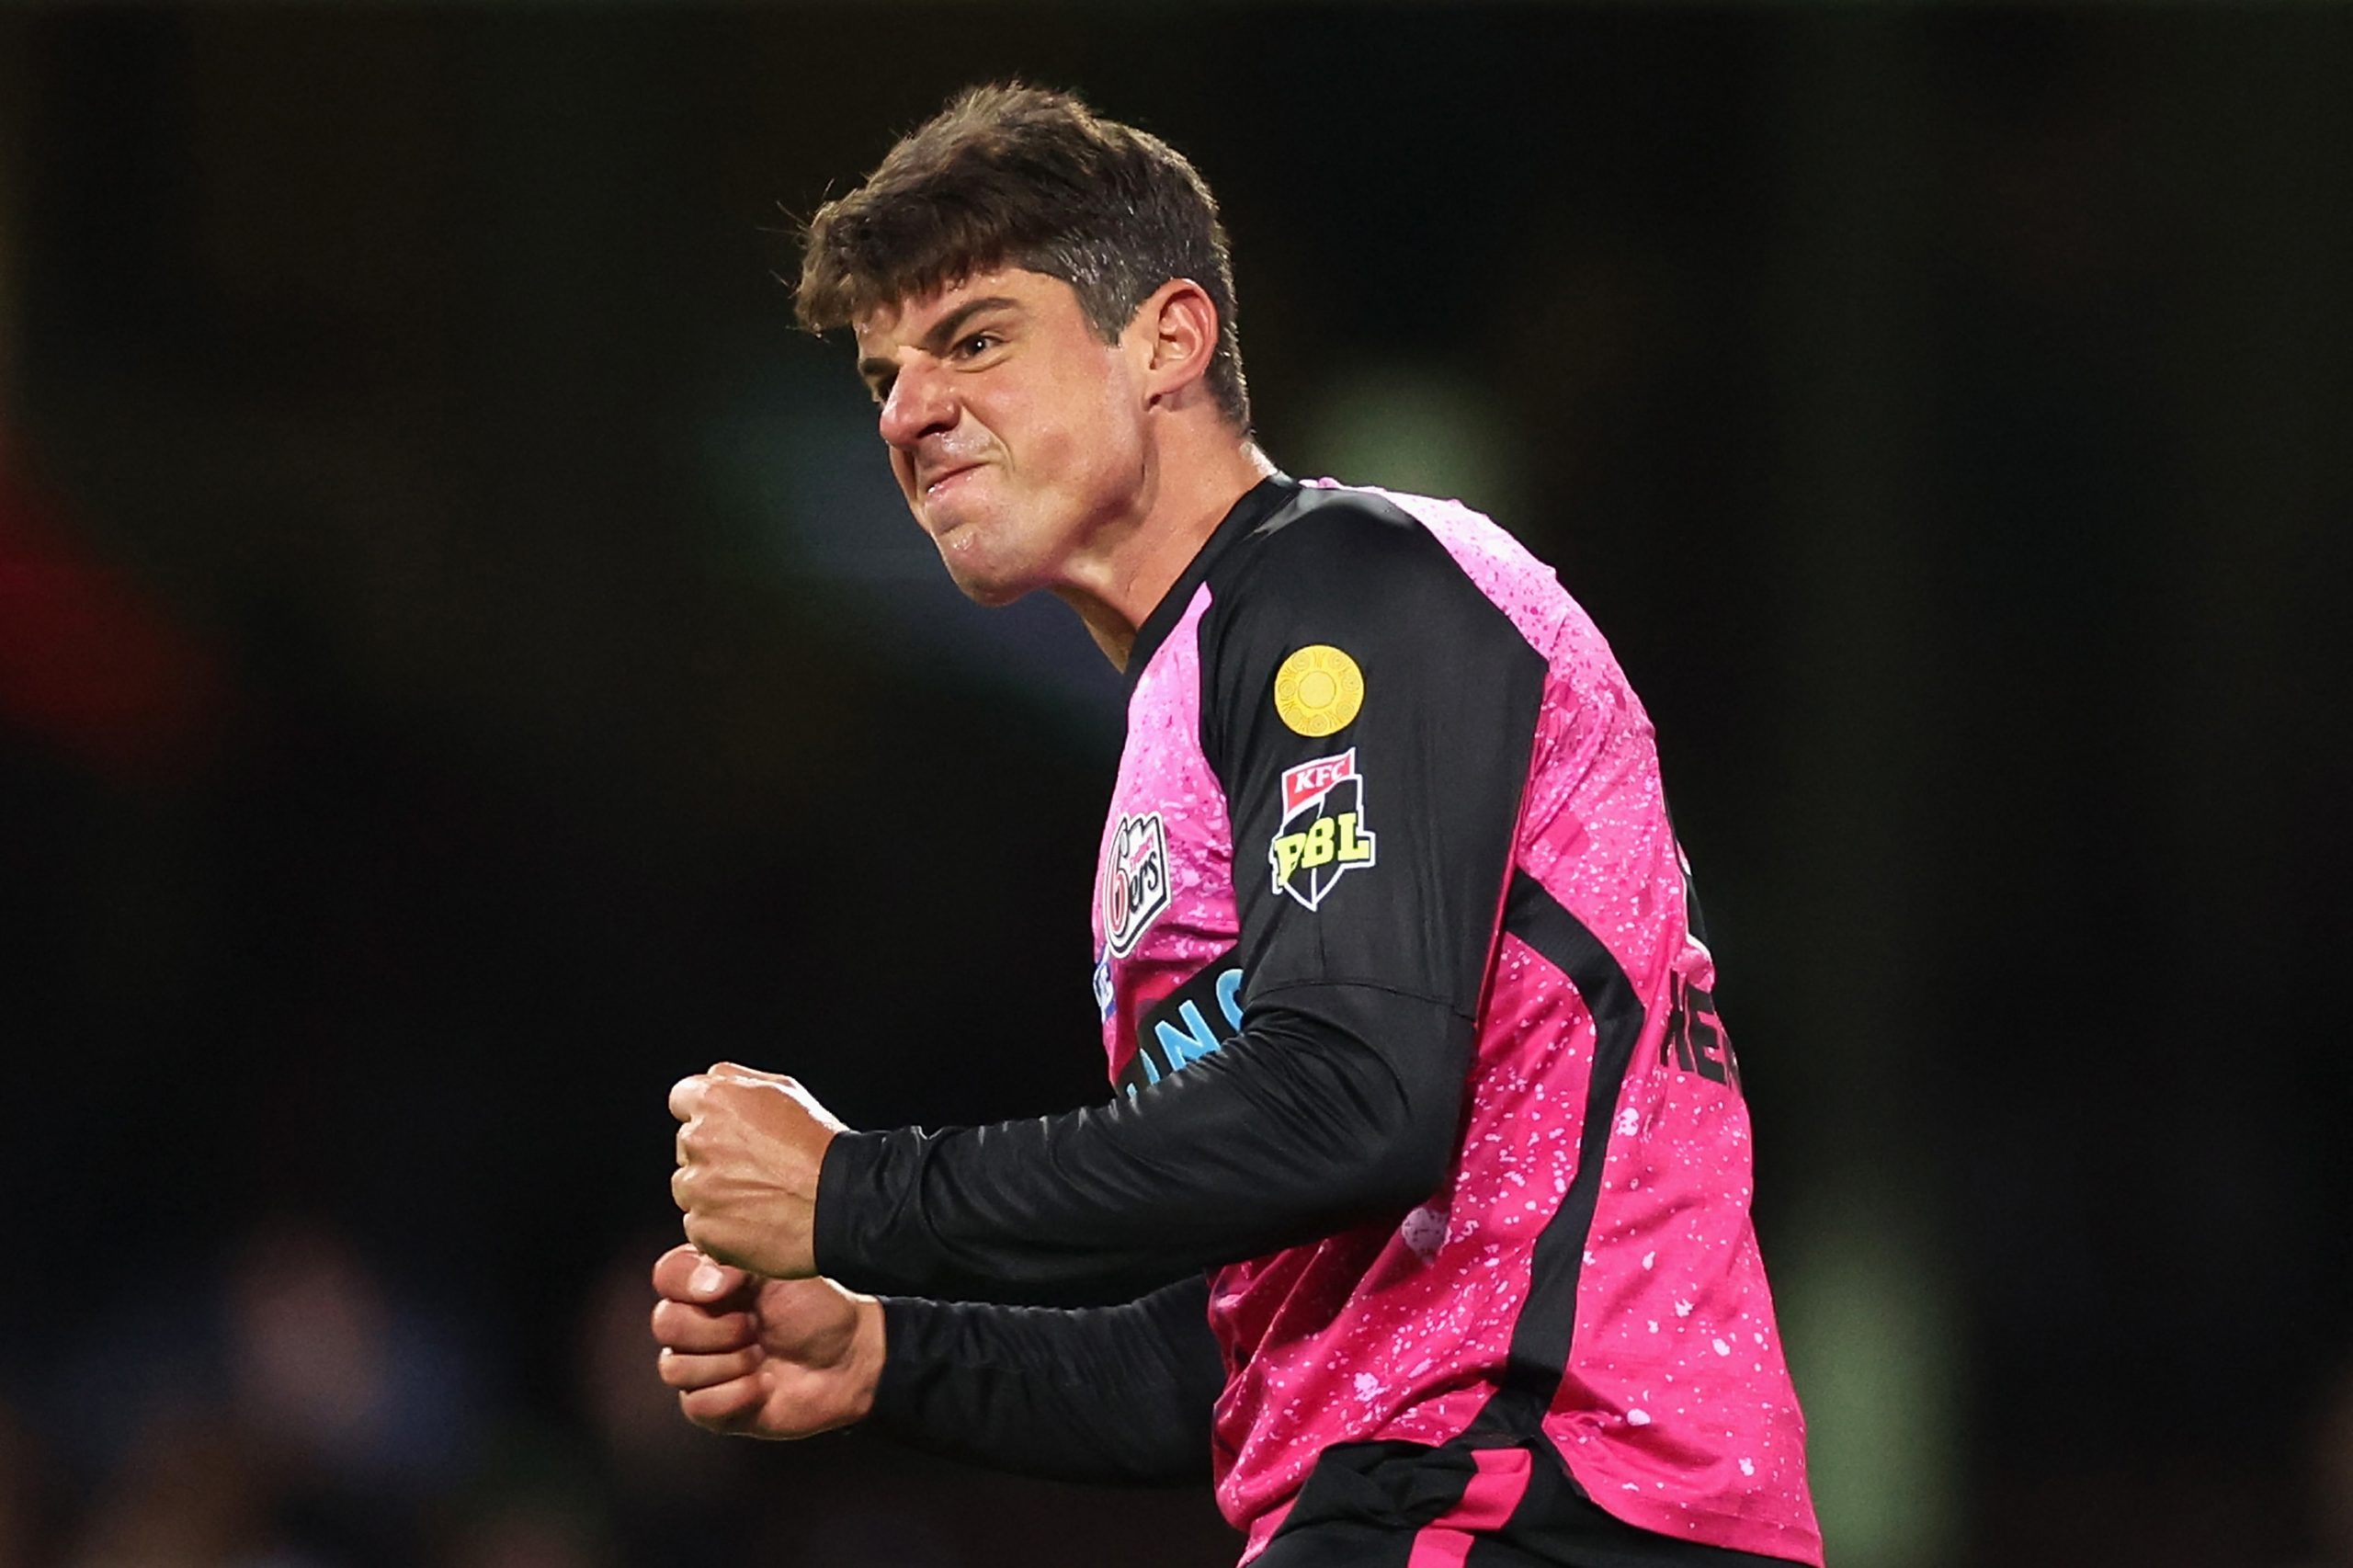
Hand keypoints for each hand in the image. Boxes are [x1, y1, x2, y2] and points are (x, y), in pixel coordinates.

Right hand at [648, 1244, 884, 1438]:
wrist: (851, 1357)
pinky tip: (762, 1386)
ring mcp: (704, 1366)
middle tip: (753, 1327)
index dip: (687, 1283)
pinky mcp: (715, 1407)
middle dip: (713, 1328)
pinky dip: (733, 1395)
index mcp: (710, 1283)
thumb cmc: (818, 1307)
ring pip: (674, 1368)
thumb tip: (706, 1281)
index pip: (667, 1275)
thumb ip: (735, 1262)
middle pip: (665, 1323)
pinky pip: (696, 1405)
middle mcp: (700, 1323)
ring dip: (725, 1363)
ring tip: (761, 1356)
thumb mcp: (780, 1269)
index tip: (730, 1287)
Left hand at [669, 1061, 847, 1278]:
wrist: (840, 1202)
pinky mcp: (701, 1227)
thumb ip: (739, 1081)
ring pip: (690, 1187)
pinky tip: (755, 1219)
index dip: (707, 1114)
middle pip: (688, 1147)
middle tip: (754, 1167)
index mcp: (714, 1100)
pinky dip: (720, 1226)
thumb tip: (715, 1081)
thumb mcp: (787, 1090)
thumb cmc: (821, 1146)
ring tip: (758, 1196)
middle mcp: (698, 1140)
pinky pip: (699, 1224)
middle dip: (711, 1155)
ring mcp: (696, 1187)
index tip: (726, 1129)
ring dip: (713, 1192)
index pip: (682, 1099)